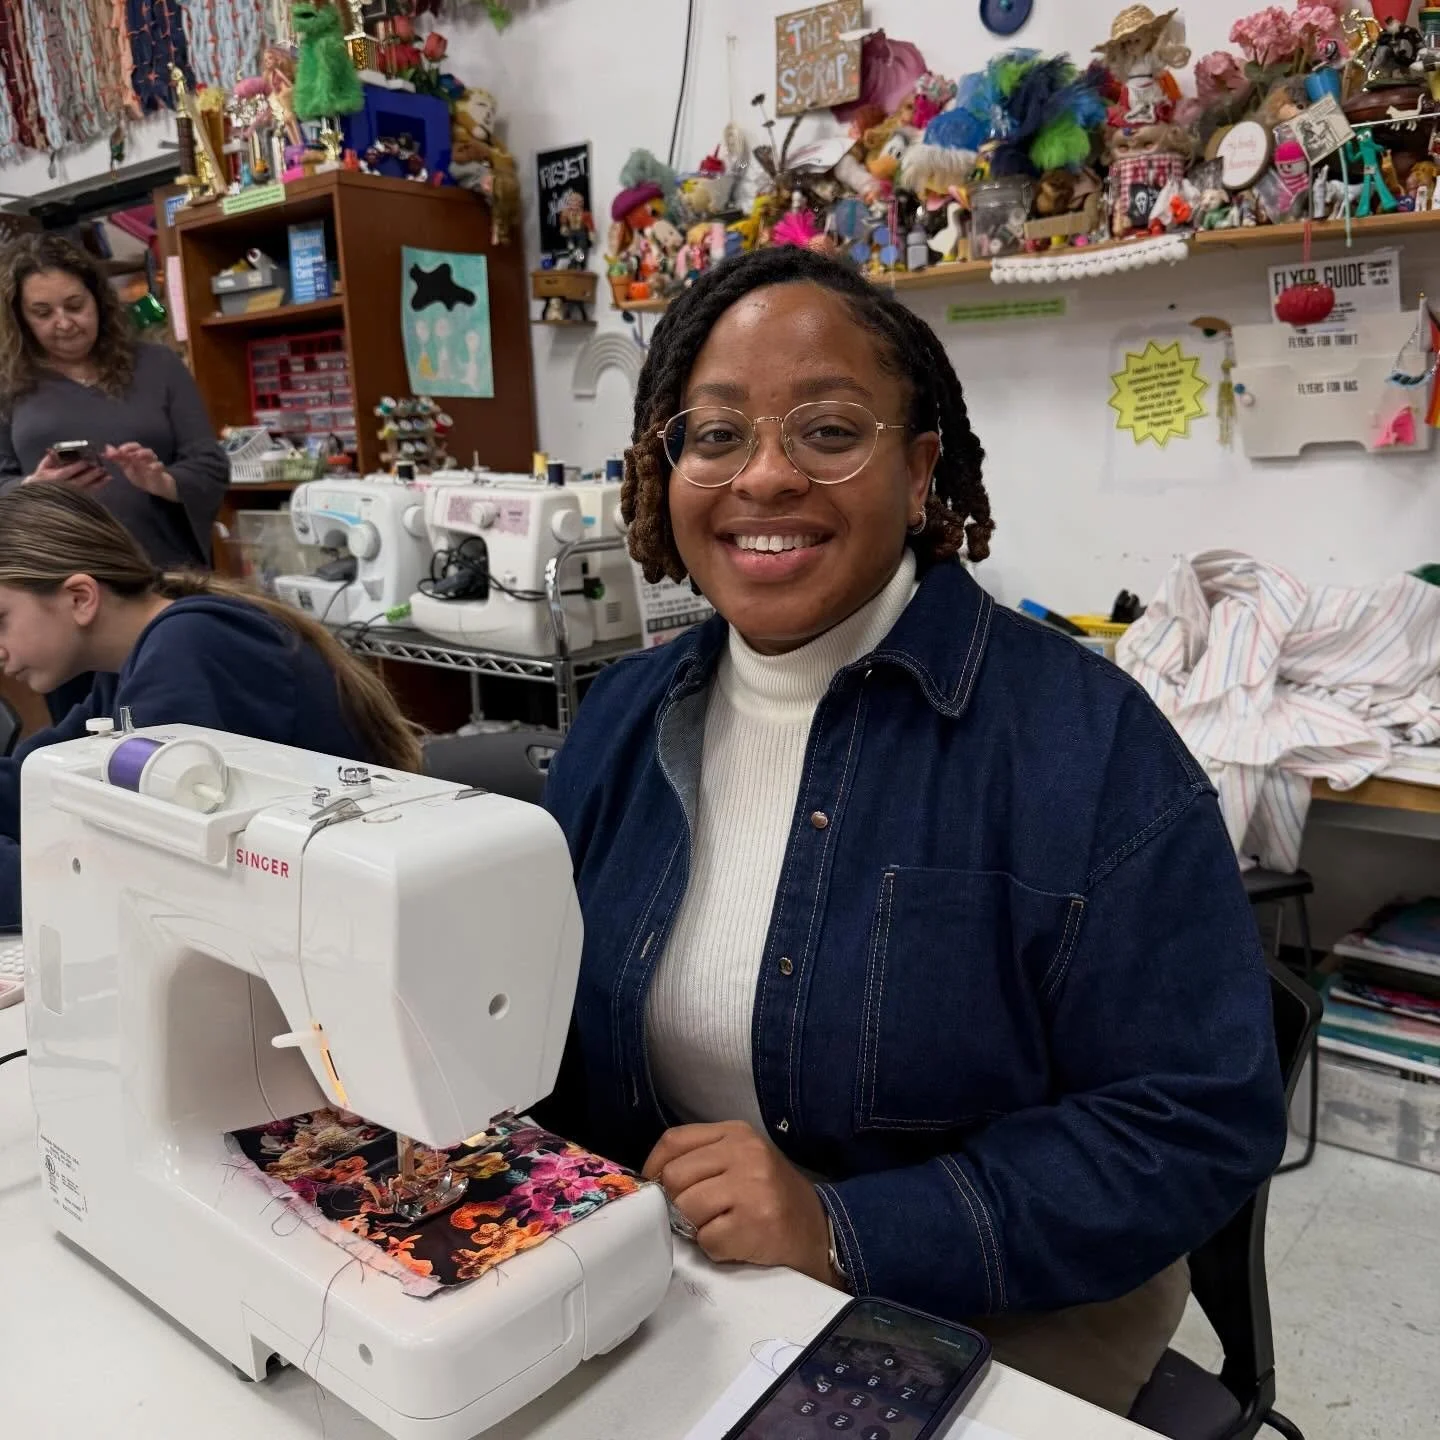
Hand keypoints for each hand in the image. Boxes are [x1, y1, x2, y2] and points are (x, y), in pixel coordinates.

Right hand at [26, 448, 106, 489]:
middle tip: (101, 468)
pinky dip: (99, 487)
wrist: (41, 497)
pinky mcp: (78, 500)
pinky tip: (106, 480)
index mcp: (53, 479)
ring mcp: (72, 496)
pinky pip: (90, 494)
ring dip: (98, 482)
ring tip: (107, 475)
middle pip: (78, 482)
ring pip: (86, 489)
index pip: (65, 473)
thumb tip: (55, 449)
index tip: (85, 462)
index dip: (76, 468)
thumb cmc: (42, 480)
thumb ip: (50, 458)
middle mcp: (63, 489)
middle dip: (90, 475)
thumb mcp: (43, 468)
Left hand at [103, 444, 176, 500]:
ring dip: (144, 453)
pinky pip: (159, 466)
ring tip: (137, 456)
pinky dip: (156, 466)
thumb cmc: (141, 475)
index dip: (125, 447)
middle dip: (132, 449)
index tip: (117, 451)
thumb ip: (118, 458)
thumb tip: (107, 447)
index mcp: (137, 455)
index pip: (132, 447)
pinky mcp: (160, 471)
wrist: (155, 486)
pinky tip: (150, 468)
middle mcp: (145, 457)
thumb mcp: (127, 468)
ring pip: (151, 454)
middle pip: (140, 448)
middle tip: (124, 452)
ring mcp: (153, 463)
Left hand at [643, 1121, 837, 1284]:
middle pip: (676, 1176)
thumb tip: (655, 1180)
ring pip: (687, 1208)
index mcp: (736, 1132)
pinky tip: (737, 1242)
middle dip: (678, 1203)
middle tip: (700, 1214)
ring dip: (697, 1228)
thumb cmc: (771, 1196)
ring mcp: (751, 1187)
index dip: (655, 1167)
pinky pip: (708, 1240)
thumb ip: (704, 1159)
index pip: (674, 1141)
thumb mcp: (742, 1160)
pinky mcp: (755, 1223)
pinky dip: (715, 1249)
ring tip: (722, 1226)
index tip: (656, 1187)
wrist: (819, 1230)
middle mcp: (745, 1153)